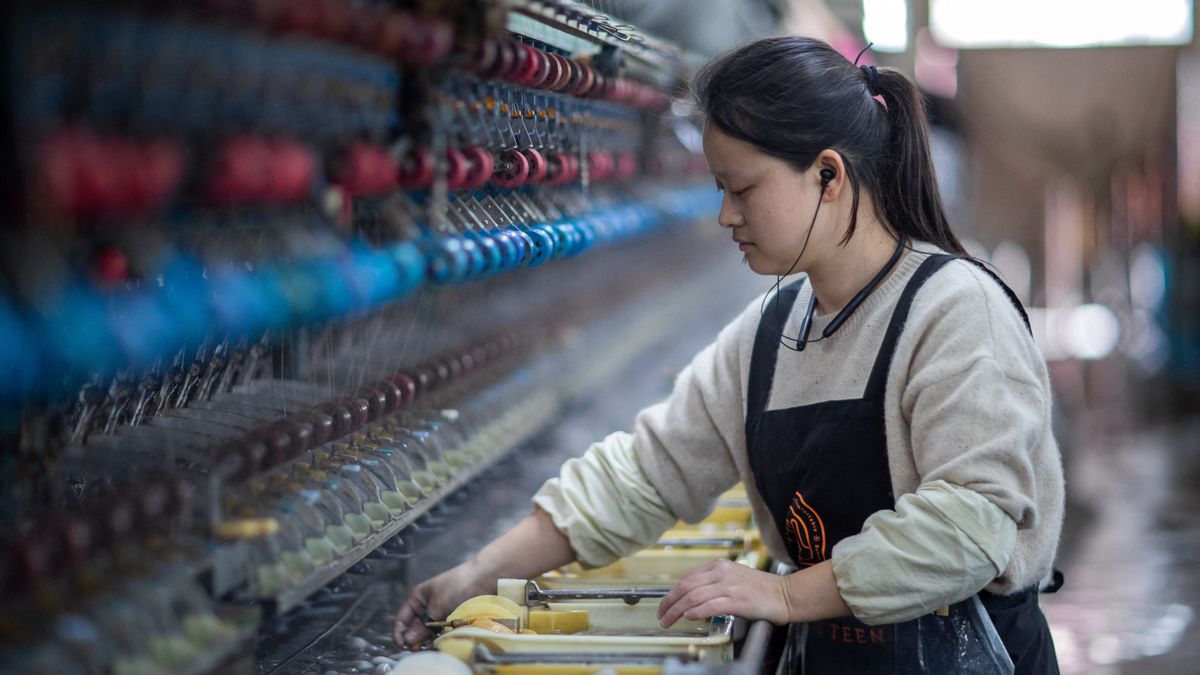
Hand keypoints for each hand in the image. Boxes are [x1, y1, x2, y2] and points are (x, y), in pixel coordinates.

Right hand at [393, 560, 493, 645]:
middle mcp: (427, 607)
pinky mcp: (452, 619)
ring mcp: (439, 614)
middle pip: (415, 629)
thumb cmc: (458, 585)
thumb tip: (408, 641)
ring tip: (434, 644)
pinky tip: (445, 641)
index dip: (400, 633)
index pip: (401, 620)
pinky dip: (442, 637)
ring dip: (430, 639)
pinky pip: (442, 632)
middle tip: (421, 648)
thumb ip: (423, 624)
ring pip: (429, 632)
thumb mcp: (437, 605)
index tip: (405, 646)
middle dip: (416, 639)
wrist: (484, 578)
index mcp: (417, 599)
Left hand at [656, 558, 791, 627]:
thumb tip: (692, 598)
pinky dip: (695, 612)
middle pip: (686, 586)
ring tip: (669, 620)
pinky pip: (709, 605)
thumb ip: (714, 584)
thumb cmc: (762, 590)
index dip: (672, 593)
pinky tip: (688, 617)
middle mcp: (722, 573)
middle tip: (661, 615)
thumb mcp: (734, 578)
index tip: (665, 604)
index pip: (688, 578)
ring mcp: (729, 586)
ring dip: (677, 610)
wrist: (786, 595)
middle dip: (669, 602)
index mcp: (720, 566)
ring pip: (694, 596)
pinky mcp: (737, 600)